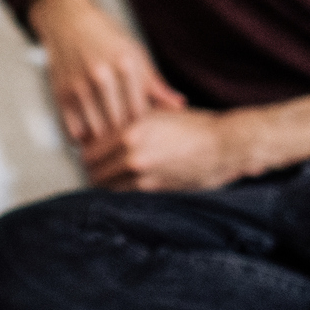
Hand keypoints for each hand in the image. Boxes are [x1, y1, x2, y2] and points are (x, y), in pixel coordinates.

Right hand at [29, 0, 186, 142]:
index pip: (141, 112)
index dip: (145, 128)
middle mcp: (102, 76)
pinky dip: (84, 139)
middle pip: (120, 124)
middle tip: (130, 147)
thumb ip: (156, 84)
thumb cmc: (107, 38)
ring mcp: (79, 86)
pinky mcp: (61, 94)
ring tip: (112, 147)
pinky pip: (75, 130)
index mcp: (126, 64)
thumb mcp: (136, 54)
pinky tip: (91, 137)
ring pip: (97, 131)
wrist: (68, 22)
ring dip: (105, 142)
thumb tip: (180, 106)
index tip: (147, 135)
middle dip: (126, 138)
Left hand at [79, 108, 267, 191]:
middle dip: (93, 170)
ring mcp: (143, 176)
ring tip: (109, 178)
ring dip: (105, 183)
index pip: (89, 150)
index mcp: (129, 132)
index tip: (88, 154)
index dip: (86, 153)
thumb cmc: (192, 125)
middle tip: (95, 168)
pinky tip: (126, 186)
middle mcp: (132, 155)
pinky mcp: (156, 191)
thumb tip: (102, 131)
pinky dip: (122, 191)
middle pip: (94, 170)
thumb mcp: (156, 113)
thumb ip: (127, 122)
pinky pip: (127, 195)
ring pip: (107, 186)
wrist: (223, 145)